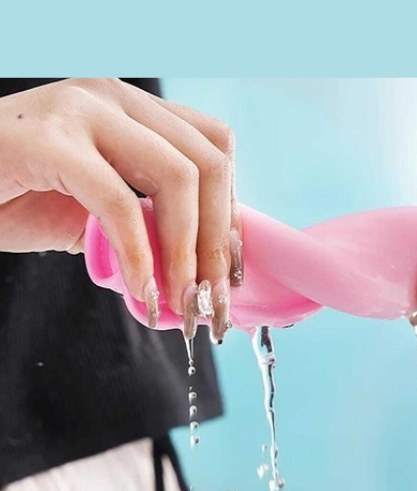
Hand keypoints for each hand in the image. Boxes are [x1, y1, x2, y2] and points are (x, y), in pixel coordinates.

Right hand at [0, 78, 242, 342]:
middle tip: (212, 299)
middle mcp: (116, 100)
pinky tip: (141, 290)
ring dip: (187, 251)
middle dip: (218, 241)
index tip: (229, 269)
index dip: (231, 212)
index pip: (215, 150)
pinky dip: (139, 253)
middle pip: (209, 164)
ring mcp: (83, 111)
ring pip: (177, 177)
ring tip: (182, 300)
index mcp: (135, 112)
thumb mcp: (100, 209)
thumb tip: (199, 265)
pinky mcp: (49, 141)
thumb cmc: (17, 196)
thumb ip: (148, 223)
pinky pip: (118, 201)